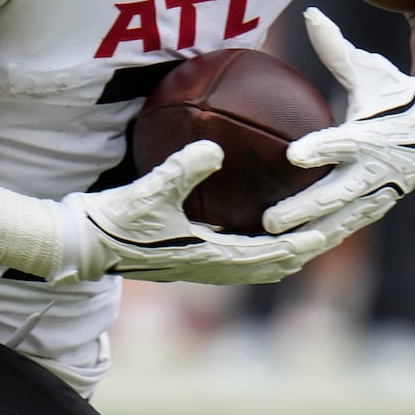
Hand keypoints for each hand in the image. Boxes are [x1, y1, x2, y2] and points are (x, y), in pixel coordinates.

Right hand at [62, 140, 326, 284]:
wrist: (80, 244)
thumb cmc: (112, 220)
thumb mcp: (148, 191)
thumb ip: (183, 170)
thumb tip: (215, 146)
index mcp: (210, 257)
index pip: (272, 253)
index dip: (303, 242)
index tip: (331, 227)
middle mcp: (210, 268)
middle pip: (274, 264)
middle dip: (305, 249)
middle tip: (334, 229)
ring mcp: (198, 267)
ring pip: (257, 265)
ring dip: (285, 252)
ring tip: (307, 233)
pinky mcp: (185, 260)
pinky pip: (236, 258)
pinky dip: (258, 248)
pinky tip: (256, 226)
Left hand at [261, 7, 414, 245]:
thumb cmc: (397, 92)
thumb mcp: (370, 70)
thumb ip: (337, 48)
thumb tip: (309, 13)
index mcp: (378, 133)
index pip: (348, 141)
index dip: (323, 147)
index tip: (294, 154)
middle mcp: (381, 168)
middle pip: (340, 193)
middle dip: (306, 208)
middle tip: (269, 218)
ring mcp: (381, 192)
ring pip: (343, 220)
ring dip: (310, 235)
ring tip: (273, 247)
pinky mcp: (378, 206)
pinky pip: (347, 228)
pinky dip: (322, 242)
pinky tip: (289, 256)